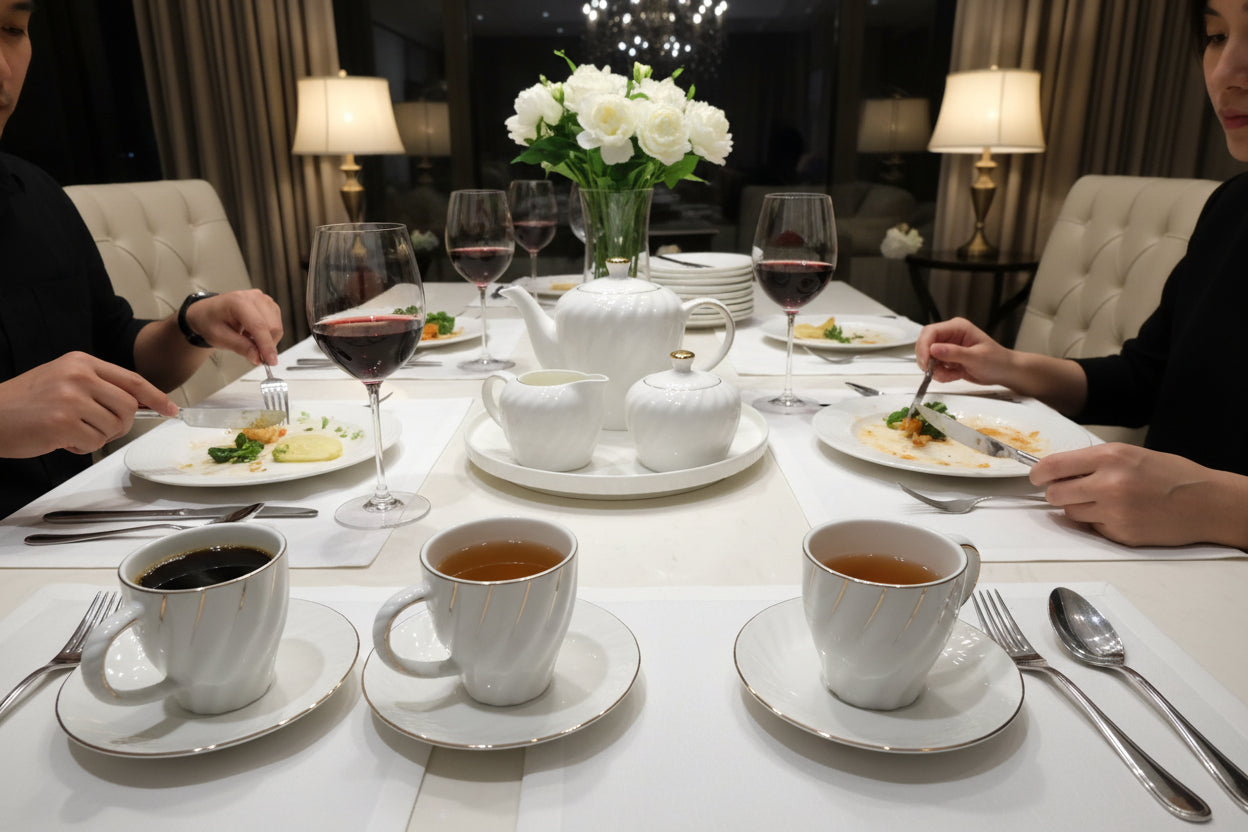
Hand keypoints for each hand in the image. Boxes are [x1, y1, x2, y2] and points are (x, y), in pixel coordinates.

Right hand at [0, 352, 176, 456]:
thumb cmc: (26, 402)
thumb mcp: (64, 379)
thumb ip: (99, 386)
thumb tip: (139, 402)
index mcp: (81, 362)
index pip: (132, 379)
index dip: (156, 396)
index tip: (171, 409)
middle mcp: (79, 376)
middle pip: (128, 406)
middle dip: (120, 423)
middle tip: (97, 428)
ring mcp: (71, 399)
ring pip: (113, 426)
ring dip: (97, 436)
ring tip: (70, 430)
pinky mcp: (63, 423)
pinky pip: (95, 443)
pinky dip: (82, 447)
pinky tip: (61, 439)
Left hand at [183, 289, 283, 364]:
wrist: (207, 312)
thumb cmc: (210, 320)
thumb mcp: (219, 337)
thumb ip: (240, 347)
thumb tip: (257, 357)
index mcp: (238, 301)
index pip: (259, 325)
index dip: (267, 345)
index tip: (270, 361)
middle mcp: (254, 297)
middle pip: (272, 326)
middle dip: (266, 345)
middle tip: (254, 355)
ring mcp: (263, 300)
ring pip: (277, 327)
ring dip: (267, 340)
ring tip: (248, 340)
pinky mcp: (269, 305)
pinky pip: (277, 324)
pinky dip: (268, 335)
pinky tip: (254, 334)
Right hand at [914, 317, 1013, 385]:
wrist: (1004, 372)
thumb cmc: (997, 361)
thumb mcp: (977, 358)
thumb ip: (954, 353)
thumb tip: (933, 349)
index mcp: (957, 328)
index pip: (931, 332)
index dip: (924, 346)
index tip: (926, 362)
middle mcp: (950, 335)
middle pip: (925, 344)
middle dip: (927, 360)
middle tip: (934, 372)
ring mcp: (947, 347)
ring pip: (928, 358)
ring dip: (936, 370)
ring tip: (952, 374)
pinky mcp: (947, 359)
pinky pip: (934, 367)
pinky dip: (941, 375)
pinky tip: (956, 374)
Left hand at [1031, 443, 1236, 546]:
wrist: (1206, 502)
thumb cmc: (1170, 474)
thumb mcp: (1130, 454)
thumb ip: (1092, 462)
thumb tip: (1056, 472)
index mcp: (1110, 458)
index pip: (1054, 466)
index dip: (1038, 473)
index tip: (1035, 477)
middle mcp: (1108, 484)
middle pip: (1055, 494)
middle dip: (1056, 493)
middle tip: (1068, 490)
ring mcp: (1114, 512)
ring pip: (1070, 513)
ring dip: (1077, 508)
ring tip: (1102, 501)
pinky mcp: (1120, 534)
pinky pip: (1092, 529)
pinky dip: (1098, 523)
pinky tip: (1120, 514)